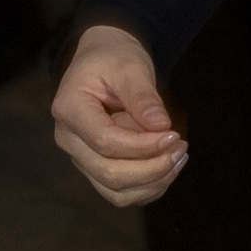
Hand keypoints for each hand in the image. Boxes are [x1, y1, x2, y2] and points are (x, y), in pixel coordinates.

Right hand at [53, 22, 188, 206]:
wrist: (103, 61)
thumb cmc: (114, 59)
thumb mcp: (130, 67)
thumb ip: (143, 96)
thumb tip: (161, 127)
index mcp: (69, 109)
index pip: (105, 141)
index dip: (142, 146)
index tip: (174, 135)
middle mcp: (69, 139)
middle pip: (108, 173)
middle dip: (151, 168)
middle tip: (182, 147)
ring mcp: (81, 157)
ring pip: (115, 191)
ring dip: (153, 182)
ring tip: (179, 156)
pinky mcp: (96, 166)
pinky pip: (122, 192)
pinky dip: (149, 186)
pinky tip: (170, 165)